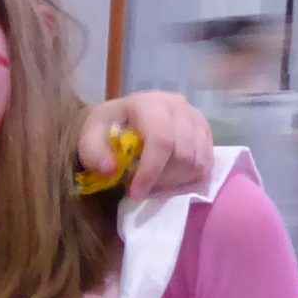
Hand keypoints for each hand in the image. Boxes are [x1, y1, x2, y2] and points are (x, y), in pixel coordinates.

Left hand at [87, 92, 213, 200]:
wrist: (124, 115)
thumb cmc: (107, 126)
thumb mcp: (90, 135)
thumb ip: (93, 152)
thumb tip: (110, 170)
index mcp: (150, 103)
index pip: (162, 140)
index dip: (151, 171)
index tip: (135, 193)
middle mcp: (179, 106)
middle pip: (184, 154)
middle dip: (162, 179)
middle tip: (142, 188)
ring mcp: (196, 118)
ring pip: (198, 161)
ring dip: (176, 181)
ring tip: (154, 183)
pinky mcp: (205, 131)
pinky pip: (207, 163)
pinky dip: (190, 178)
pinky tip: (170, 179)